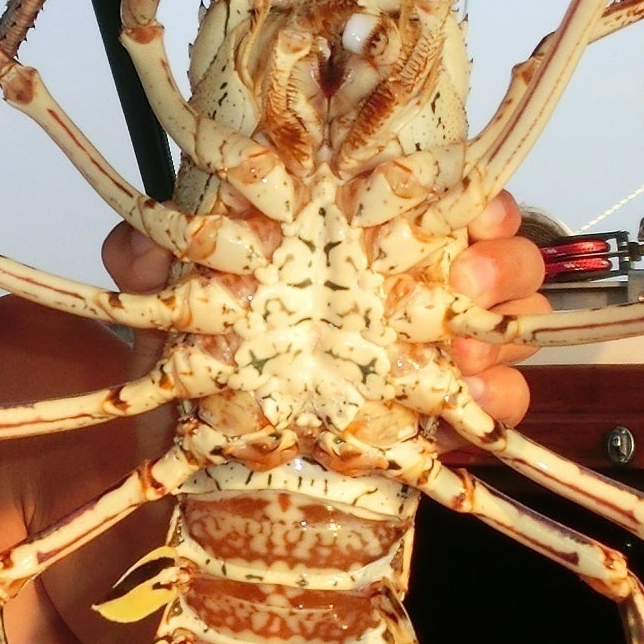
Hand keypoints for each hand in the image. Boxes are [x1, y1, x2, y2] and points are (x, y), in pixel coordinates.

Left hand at [107, 200, 548, 424]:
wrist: (209, 462)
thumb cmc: (203, 357)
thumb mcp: (167, 300)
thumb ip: (145, 262)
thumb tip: (133, 248)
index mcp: (351, 229)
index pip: (427, 181)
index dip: (458, 181)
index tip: (463, 197)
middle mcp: (404, 276)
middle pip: (490, 241)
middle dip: (498, 253)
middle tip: (467, 275)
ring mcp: (431, 341)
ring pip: (510, 311)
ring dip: (506, 322)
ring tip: (469, 345)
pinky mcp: (441, 405)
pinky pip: (499, 393)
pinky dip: (498, 392)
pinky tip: (473, 395)